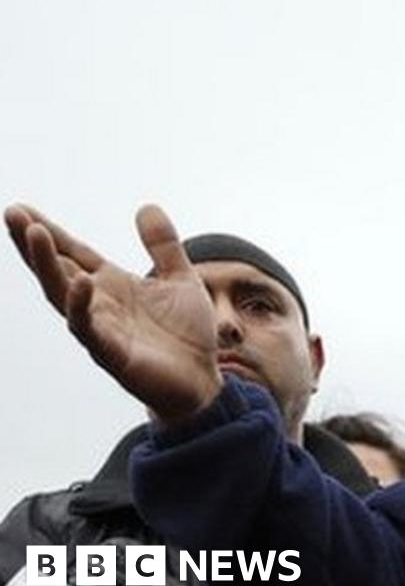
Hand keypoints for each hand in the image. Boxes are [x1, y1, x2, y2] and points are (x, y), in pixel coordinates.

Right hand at [5, 203, 222, 422]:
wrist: (203, 379)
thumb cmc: (186, 333)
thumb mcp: (182, 278)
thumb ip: (164, 245)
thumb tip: (146, 206)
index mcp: (111, 285)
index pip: (73, 253)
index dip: (49, 232)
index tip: (20, 208)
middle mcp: (98, 305)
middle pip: (56, 270)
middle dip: (33, 244)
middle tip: (12, 213)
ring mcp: (102, 329)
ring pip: (63, 296)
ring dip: (47, 266)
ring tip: (34, 234)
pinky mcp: (113, 355)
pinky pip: (90, 330)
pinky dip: (82, 307)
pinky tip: (81, 282)